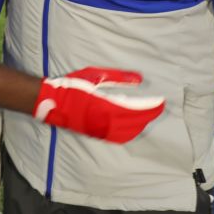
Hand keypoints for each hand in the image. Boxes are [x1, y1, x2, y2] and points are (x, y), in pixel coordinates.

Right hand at [34, 67, 164, 143]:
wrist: (53, 102)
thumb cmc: (74, 85)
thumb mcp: (96, 76)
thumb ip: (119, 78)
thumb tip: (139, 79)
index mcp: (106, 105)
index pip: (137, 109)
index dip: (151, 106)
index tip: (161, 101)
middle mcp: (105, 121)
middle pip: (136, 122)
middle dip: (149, 115)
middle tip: (158, 106)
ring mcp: (101, 130)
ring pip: (129, 132)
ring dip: (141, 125)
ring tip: (148, 115)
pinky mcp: (96, 134)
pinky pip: (119, 138)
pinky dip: (130, 133)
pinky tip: (134, 127)